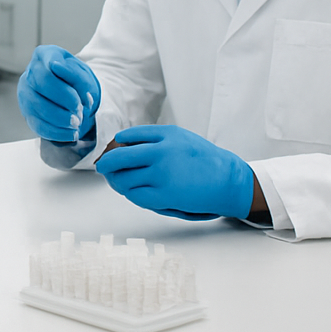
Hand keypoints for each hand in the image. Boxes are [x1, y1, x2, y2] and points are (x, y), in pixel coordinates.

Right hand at [17, 46, 99, 141]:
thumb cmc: (74, 79)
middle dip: (64, 102)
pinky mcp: (28, 114)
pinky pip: (38, 126)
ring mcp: (26, 95)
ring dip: (61, 119)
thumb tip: (75, 88)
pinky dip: (57, 133)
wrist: (69, 92)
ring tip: (77, 122)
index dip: (66, 87)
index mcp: (43, 56)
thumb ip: (80, 79)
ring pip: (38, 107)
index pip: (49, 70)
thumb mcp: (82, 72)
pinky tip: (71, 133)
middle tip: (80, 111)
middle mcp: (30, 74)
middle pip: (41, 86)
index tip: (85, 98)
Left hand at [94, 125, 254, 220]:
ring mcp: (162, 175)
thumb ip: (153, 139)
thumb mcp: (180, 137)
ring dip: (117, 181)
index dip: (115, 144)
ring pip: (124, 179)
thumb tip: (122, 144)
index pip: (127, 135)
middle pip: (118, 158)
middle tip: (102, 167)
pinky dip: (129, 193)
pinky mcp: (165, 196)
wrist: (228, 181)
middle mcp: (162, 152)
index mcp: (166, 135)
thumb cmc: (204, 159)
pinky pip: (135, 195)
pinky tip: (132, 191)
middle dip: (106, 164)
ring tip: (118, 181)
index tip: (113, 149)